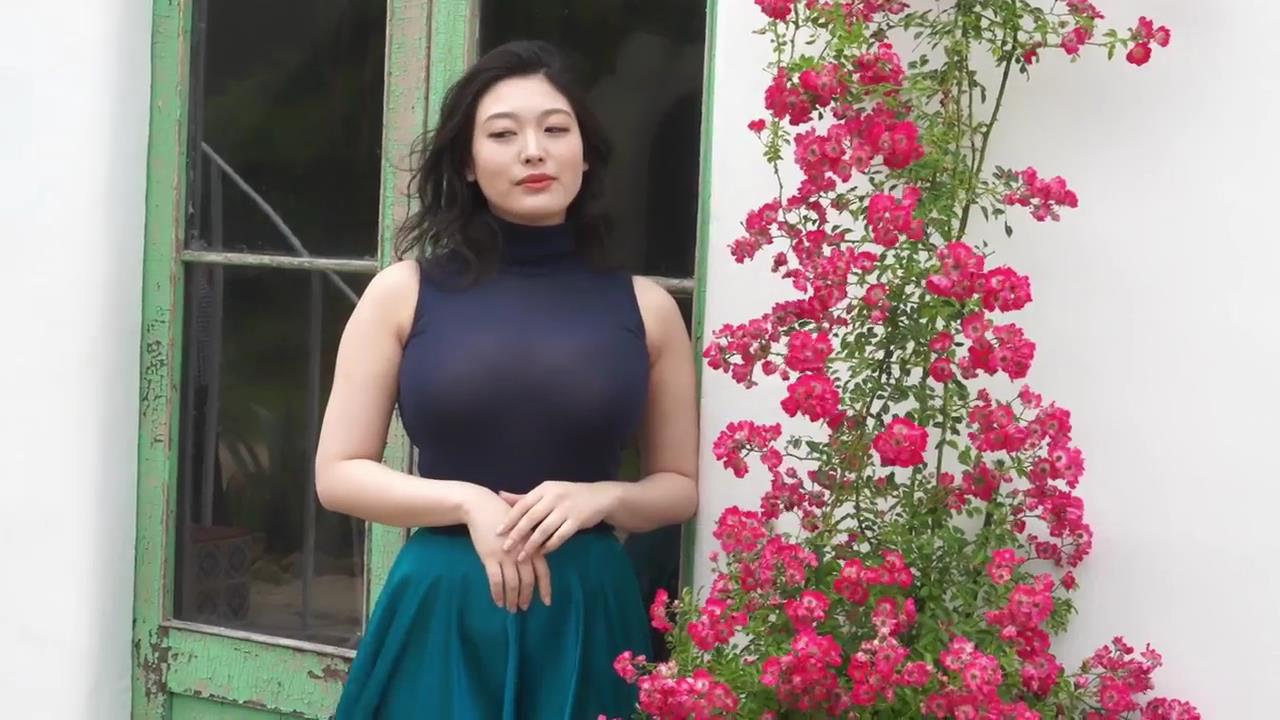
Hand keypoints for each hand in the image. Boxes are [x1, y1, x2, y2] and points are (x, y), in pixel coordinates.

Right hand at [463, 488, 551, 611]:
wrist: (481, 507)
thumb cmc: (503, 516)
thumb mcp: (522, 528)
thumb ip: (530, 546)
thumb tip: (535, 567)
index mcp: (532, 544)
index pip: (542, 571)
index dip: (545, 588)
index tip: (547, 602)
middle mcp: (521, 551)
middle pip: (527, 580)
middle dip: (526, 597)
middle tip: (524, 608)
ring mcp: (505, 555)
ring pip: (512, 584)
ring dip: (512, 599)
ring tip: (511, 609)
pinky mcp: (489, 557)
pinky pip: (495, 581)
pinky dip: (497, 594)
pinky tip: (498, 602)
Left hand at [496, 481, 617, 561]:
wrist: (599, 496)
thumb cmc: (568, 495)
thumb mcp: (547, 492)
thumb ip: (524, 497)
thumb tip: (501, 495)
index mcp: (544, 489)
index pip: (523, 504)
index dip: (509, 519)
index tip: (497, 532)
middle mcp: (554, 497)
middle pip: (531, 518)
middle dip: (517, 534)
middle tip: (505, 548)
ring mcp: (566, 509)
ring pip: (544, 529)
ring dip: (531, 545)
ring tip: (521, 556)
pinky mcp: (577, 520)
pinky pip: (560, 536)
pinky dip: (550, 545)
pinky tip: (542, 553)